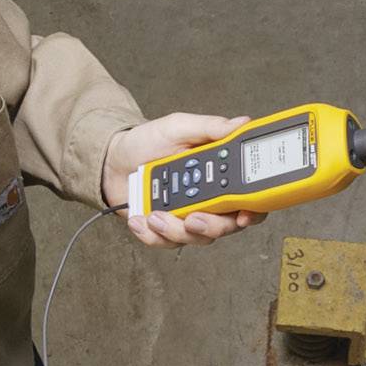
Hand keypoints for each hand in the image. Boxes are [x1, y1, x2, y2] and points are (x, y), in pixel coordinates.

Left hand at [103, 114, 261, 246]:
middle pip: (226, 226)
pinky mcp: (164, 229)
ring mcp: (187, 217)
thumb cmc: (147, 141)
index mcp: (218, 175)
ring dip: (175, 230)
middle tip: (192, 218)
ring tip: (155, 214)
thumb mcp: (179, 127)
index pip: (248, 198)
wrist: (113, 159)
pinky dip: (152, 235)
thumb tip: (240, 123)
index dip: (253, 211)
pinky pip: (166, 243)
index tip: (243, 215)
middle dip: (210, 226)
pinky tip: (140, 219)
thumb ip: (210, 127)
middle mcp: (208, 200)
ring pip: (197, 238)